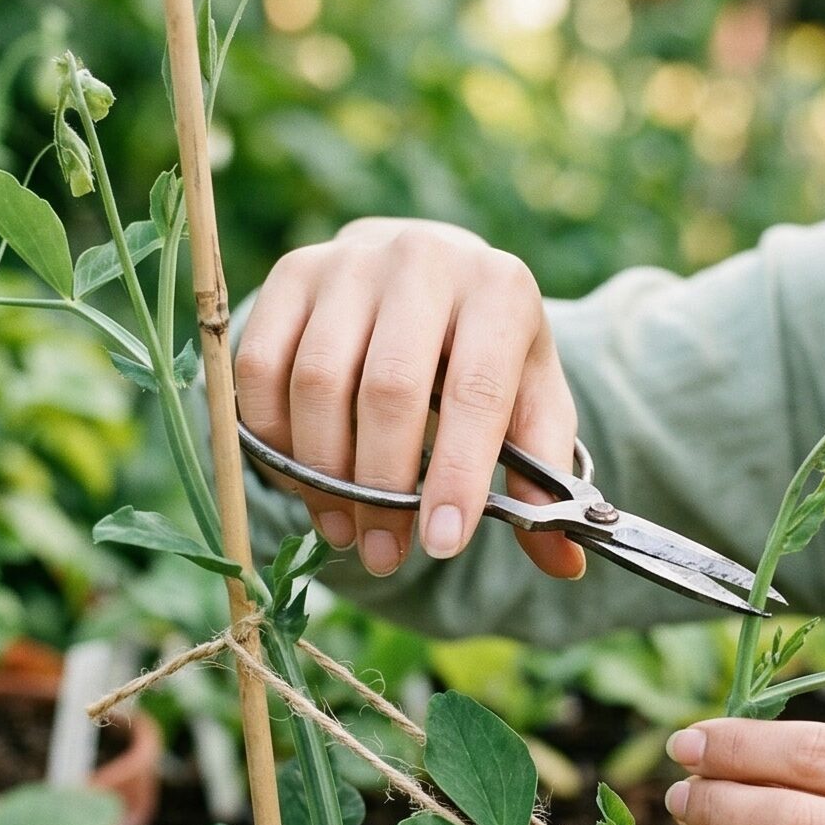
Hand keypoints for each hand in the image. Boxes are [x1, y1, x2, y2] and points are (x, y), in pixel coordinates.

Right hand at [234, 216, 584, 581]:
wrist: (429, 270)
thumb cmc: (487, 350)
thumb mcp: (532, 399)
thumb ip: (543, 477)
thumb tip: (563, 563)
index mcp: (500, 289)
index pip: (476, 391)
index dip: (456, 474)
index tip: (441, 545)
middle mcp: (424, 260)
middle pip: (388, 390)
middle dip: (382, 489)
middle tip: (385, 554)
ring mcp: (350, 261)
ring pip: (318, 382)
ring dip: (323, 474)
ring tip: (344, 531)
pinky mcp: (293, 274)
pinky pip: (261, 367)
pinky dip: (273, 436)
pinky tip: (300, 481)